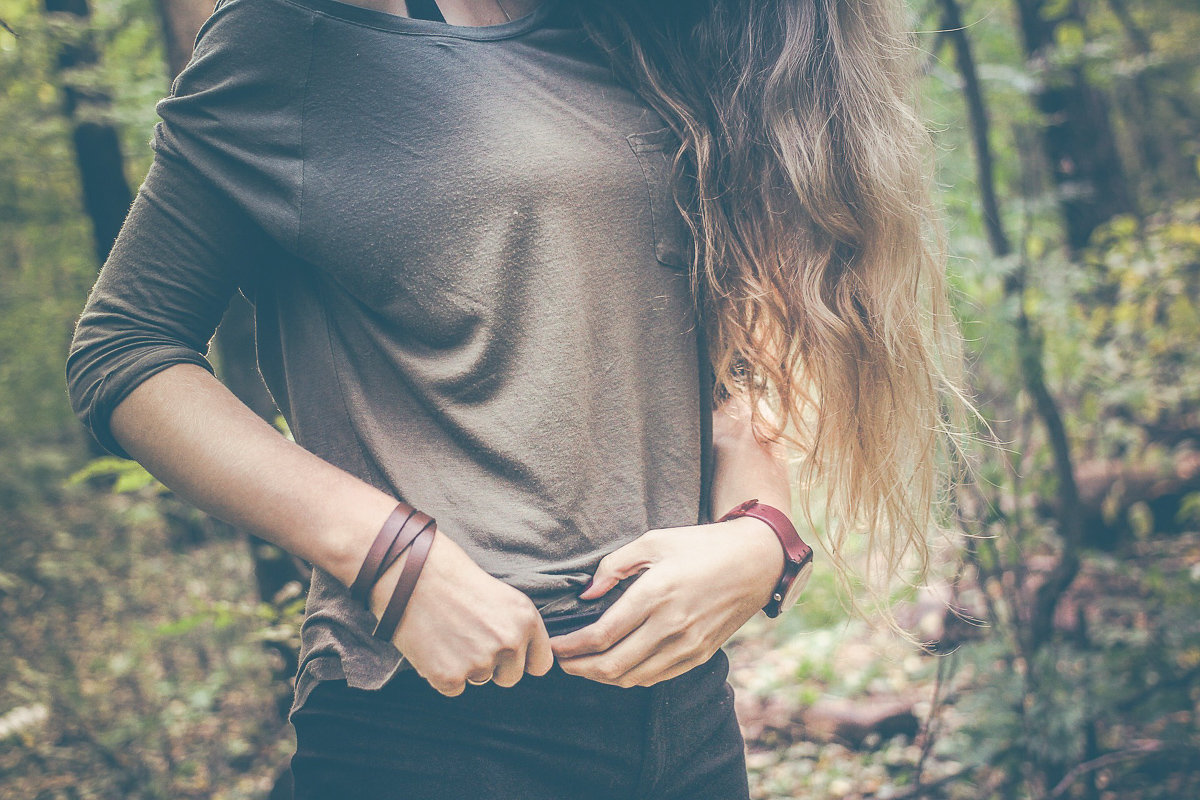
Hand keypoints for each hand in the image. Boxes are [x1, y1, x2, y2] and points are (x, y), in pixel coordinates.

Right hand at [369, 530, 553, 695]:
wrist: (409, 573)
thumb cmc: (453, 577)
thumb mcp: (500, 595)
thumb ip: (516, 627)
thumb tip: (522, 658)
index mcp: (526, 619)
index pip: (541, 664)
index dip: (523, 660)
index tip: (508, 654)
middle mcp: (509, 642)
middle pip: (511, 678)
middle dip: (493, 666)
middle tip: (468, 638)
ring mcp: (480, 662)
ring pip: (479, 681)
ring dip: (465, 666)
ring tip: (448, 634)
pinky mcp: (449, 676)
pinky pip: (453, 689)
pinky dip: (442, 673)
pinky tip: (433, 646)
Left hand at [549, 517, 785, 686]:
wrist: (756, 562)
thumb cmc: (701, 545)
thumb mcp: (654, 540)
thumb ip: (615, 565)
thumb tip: (588, 595)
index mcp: (656, 593)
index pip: (602, 635)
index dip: (571, 647)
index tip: (554, 646)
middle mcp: (671, 625)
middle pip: (612, 665)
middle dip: (578, 668)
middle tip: (560, 662)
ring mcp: (688, 645)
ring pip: (633, 677)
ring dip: (602, 677)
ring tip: (583, 666)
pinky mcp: (700, 654)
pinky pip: (656, 677)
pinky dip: (630, 678)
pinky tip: (617, 667)